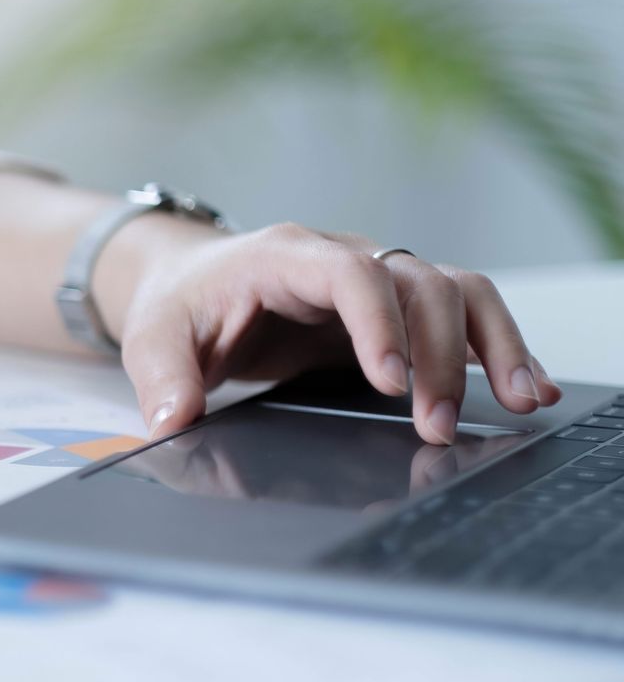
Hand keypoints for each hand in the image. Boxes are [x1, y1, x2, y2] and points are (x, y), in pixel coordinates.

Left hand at [118, 224, 561, 445]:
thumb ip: (163, 377)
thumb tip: (173, 422)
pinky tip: (526, 386)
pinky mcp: (396, 309)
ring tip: (518, 401)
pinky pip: (461, 315)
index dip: (377, 322)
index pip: (348, 273)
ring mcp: (377, 279)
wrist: (190, 283)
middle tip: (435, 426)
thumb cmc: (180, 305)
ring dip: (489, 345)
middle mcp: (342, 257)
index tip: (389, 381)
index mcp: (284, 255)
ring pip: (456, 291)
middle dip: (434, 356)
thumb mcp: (153, 336)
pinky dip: (496, 347)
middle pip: (416, 285)